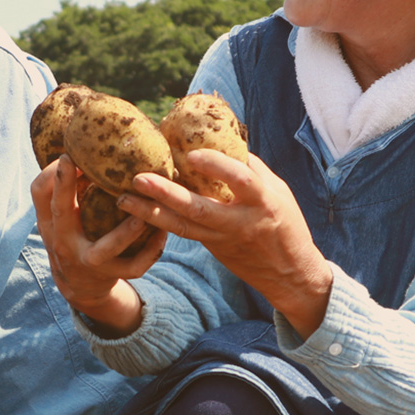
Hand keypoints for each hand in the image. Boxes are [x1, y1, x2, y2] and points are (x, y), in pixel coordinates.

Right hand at [31, 155, 166, 335]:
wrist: (79, 285)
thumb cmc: (72, 235)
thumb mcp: (59, 216)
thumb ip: (65, 187)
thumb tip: (83, 144)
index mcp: (52, 221)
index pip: (41, 193)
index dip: (52, 175)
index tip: (66, 155)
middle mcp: (64, 240)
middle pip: (62, 213)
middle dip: (67, 188)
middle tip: (83, 165)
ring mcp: (88, 260)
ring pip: (106, 247)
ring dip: (125, 230)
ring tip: (143, 212)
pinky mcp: (111, 275)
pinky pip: (134, 266)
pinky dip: (150, 250)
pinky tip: (162, 233)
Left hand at [119, 150, 332, 338]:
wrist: (290, 274)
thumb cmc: (287, 224)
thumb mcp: (279, 192)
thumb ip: (252, 169)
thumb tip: (223, 141)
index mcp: (262, 202)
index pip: (240, 180)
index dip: (217, 166)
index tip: (193, 154)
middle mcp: (240, 222)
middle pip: (198, 208)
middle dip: (166, 194)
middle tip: (138, 178)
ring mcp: (222, 238)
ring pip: (182, 226)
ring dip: (150, 213)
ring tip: (123, 199)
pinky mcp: (212, 248)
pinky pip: (184, 233)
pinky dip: (161, 222)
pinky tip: (139, 212)